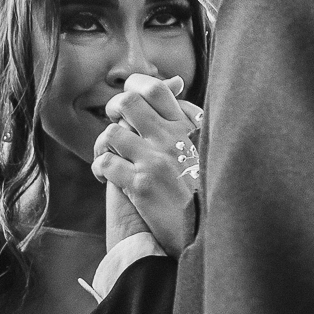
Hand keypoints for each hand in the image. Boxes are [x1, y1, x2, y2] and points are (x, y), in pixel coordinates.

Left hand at [91, 73, 202, 256]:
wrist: (213, 230)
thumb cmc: (204, 189)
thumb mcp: (204, 146)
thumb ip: (187, 118)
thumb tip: (175, 84)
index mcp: (186, 128)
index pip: (155, 89)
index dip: (134, 87)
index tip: (128, 103)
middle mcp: (170, 139)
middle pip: (127, 102)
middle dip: (112, 110)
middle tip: (114, 125)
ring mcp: (155, 161)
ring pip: (111, 133)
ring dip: (102, 145)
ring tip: (108, 156)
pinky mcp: (141, 186)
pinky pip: (105, 163)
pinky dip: (99, 169)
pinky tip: (106, 178)